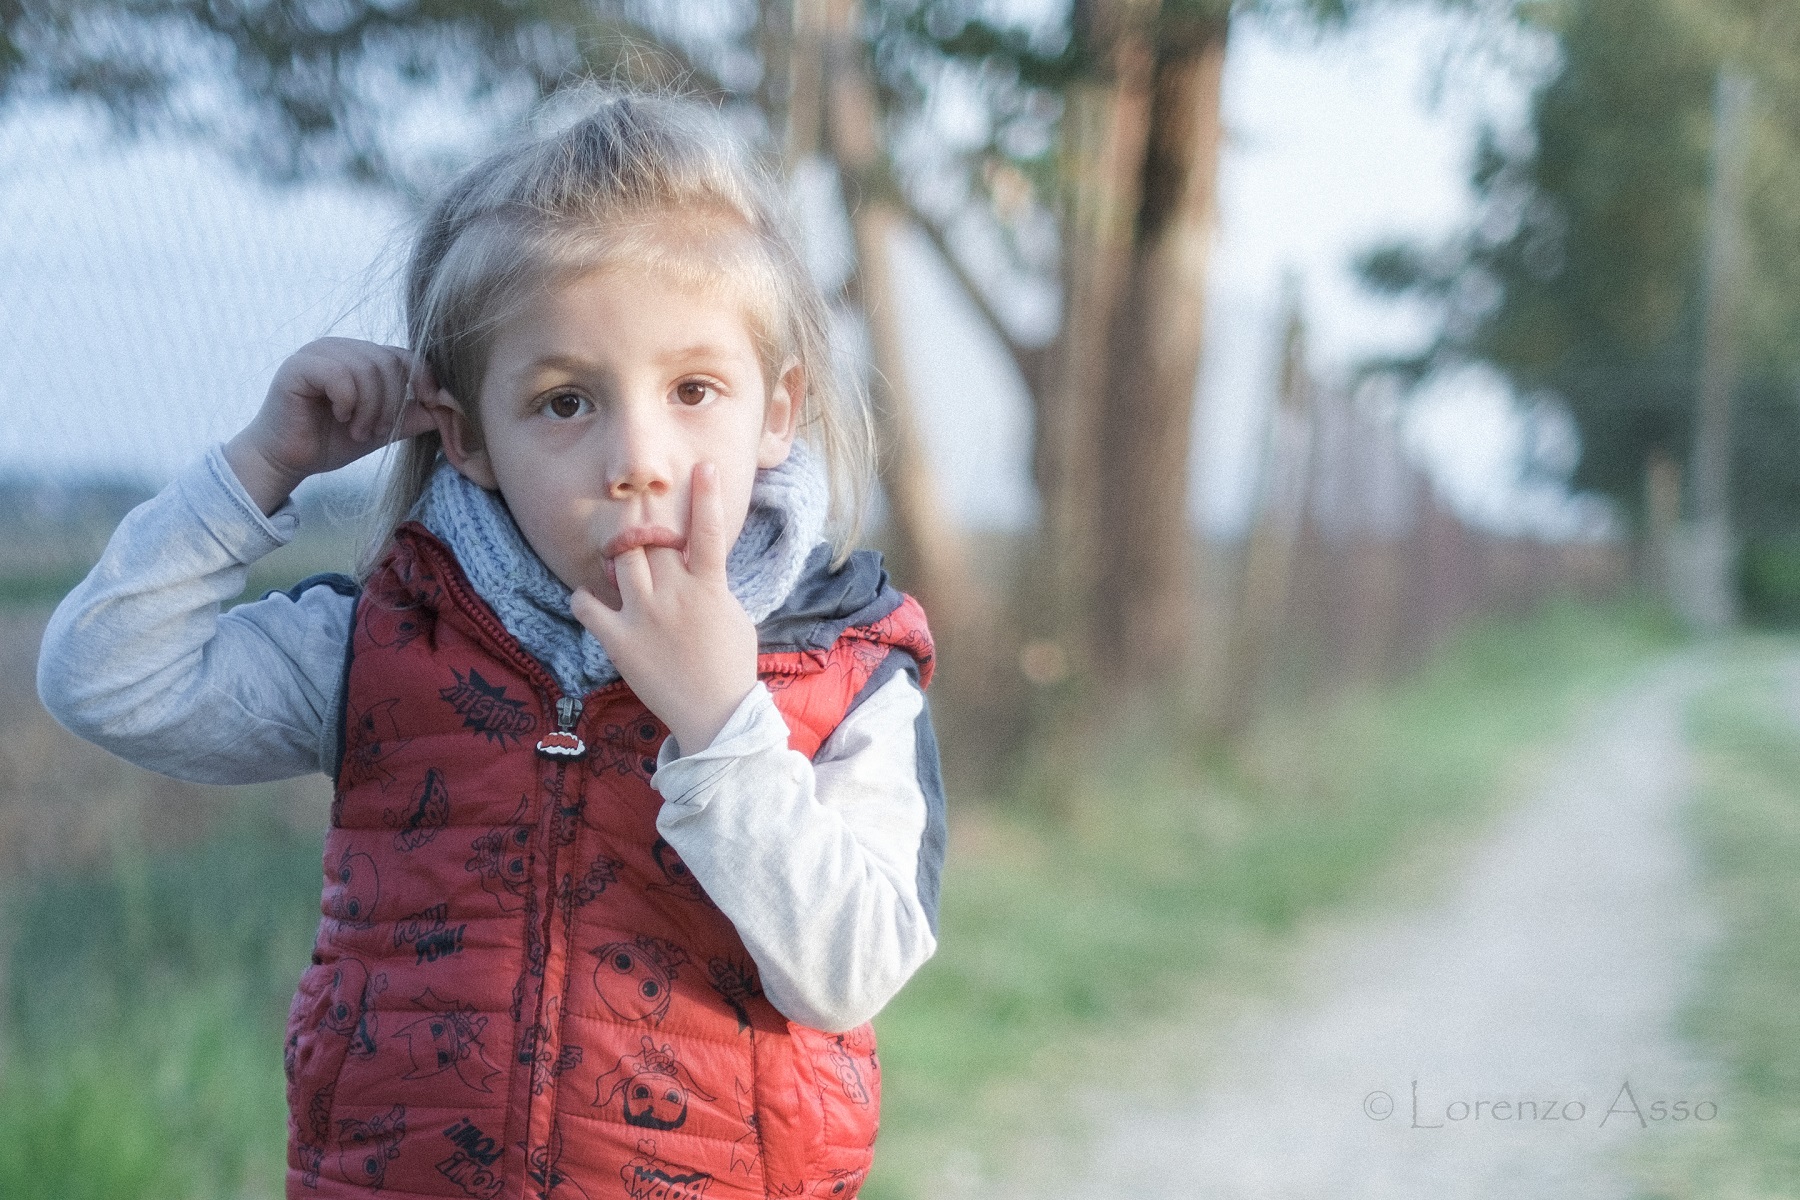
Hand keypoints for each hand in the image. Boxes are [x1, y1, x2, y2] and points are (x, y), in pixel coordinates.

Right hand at [224, 338, 437, 514]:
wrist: (288, 459)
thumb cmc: (331, 440)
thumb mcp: (383, 428)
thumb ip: (413, 415)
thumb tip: (450, 408)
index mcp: (361, 356)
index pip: (404, 355)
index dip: (423, 378)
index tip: (427, 404)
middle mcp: (340, 347)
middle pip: (388, 362)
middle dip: (390, 403)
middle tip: (374, 430)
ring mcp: (318, 352)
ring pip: (367, 368)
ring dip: (369, 408)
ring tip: (357, 430)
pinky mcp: (298, 366)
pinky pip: (339, 375)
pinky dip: (348, 401)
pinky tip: (340, 417)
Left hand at [570, 463, 757, 754]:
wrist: (715, 715)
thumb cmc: (731, 665)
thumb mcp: (734, 615)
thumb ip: (712, 584)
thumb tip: (695, 563)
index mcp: (710, 588)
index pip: (709, 532)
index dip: (707, 495)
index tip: (704, 467)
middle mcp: (676, 595)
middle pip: (654, 541)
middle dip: (650, 535)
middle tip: (648, 542)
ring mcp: (645, 616)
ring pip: (622, 561)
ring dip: (621, 558)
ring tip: (624, 569)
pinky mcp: (619, 640)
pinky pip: (586, 604)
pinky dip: (584, 597)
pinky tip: (592, 600)